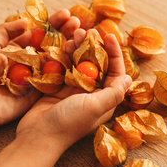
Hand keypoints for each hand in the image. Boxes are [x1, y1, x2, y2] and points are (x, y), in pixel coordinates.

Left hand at [0, 9, 79, 137]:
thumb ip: (6, 31)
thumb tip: (27, 21)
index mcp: (18, 49)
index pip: (40, 32)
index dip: (53, 23)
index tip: (65, 13)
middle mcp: (30, 62)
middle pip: (52, 44)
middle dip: (65, 32)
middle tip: (76, 22)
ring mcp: (37, 77)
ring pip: (57, 59)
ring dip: (70, 46)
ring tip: (80, 34)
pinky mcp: (40, 92)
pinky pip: (56, 79)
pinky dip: (67, 67)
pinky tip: (77, 55)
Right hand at [15, 29, 131, 153]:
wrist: (37, 136)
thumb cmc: (68, 123)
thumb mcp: (94, 107)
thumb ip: (113, 93)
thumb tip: (129, 78)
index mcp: (104, 99)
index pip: (115, 72)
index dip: (114, 53)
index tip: (108, 36)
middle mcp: (91, 94)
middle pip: (97, 64)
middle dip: (94, 46)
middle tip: (88, 31)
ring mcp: (73, 90)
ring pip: (79, 63)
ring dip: (78, 47)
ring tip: (74, 34)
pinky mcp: (57, 88)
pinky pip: (64, 67)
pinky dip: (64, 55)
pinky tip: (62, 44)